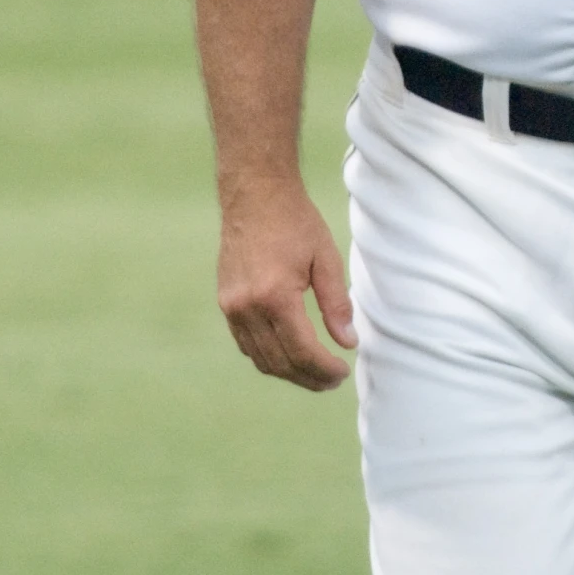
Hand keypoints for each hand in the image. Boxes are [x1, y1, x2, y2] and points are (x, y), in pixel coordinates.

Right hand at [216, 179, 357, 390]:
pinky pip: (245, 343)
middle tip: (333, 380)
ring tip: (314, 373)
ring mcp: (231, 307)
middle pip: (279, 362)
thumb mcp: (327, 258)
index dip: (324, 369)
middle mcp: (247, 307)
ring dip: (288, 372)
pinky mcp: (225, 302)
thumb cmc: (295, 221)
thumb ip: (337, 304)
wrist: (254, 194)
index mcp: (275, 296)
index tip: (343, 372)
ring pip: (259, 358)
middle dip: (308, 378)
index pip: (302, 351)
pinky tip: (288, 354)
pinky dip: (267, 356)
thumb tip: (348, 342)